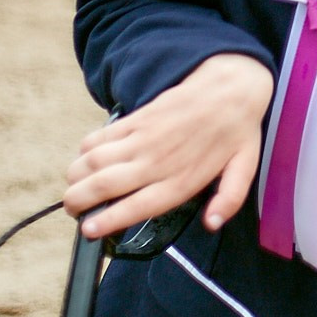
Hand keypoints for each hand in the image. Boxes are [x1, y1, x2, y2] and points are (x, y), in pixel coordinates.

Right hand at [64, 53, 275, 238]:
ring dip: (76, 177)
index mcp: (179, 181)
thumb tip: (211, 224)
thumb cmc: (236, 132)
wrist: (229, 87)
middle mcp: (155, 162)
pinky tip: (84, 159)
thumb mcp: (243, 170)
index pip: (134, 207)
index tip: (88, 229)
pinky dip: (85, 150)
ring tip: (73, 189)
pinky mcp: (137, 119)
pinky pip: (101, 136)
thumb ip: (229, 200)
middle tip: (73, 210)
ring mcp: (143, 139)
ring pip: (95, 161)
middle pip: (104, 186)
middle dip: (78, 202)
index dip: (106, 220)